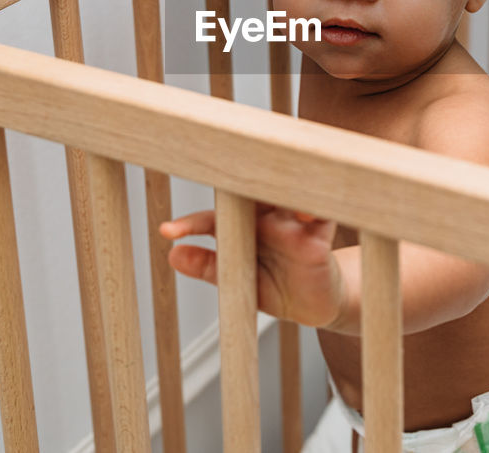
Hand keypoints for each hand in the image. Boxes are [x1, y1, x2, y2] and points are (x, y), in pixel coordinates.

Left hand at [159, 202, 346, 328]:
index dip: (191, 224)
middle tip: (212, 183)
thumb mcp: (239, 283)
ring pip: (282, 194)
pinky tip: (302, 213)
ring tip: (251, 191)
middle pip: (246, 193)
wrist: (315, 305)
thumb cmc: (277, 287)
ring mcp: (292, 223)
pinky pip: (320, 214)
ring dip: (270, 188)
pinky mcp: (319, 234)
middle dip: (229, 186)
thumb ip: (209, 268)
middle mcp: (266, 219)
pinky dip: (312, 208)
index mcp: (243, 229)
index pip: (213, 219)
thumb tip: (174, 255)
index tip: (168, 232)